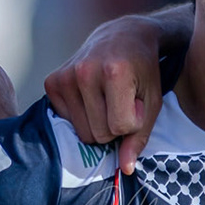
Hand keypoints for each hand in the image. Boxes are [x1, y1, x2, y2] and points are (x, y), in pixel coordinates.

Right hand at [44, 15, 166, 173]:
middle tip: (120, 102)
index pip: (120, 127)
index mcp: (114, 72)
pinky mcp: (52, 81)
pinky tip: (90, 96)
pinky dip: (81, 115)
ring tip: (107, 100)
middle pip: (98, 133)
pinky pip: (67, 121)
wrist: (124, 36)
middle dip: (113, 126)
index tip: (136, 102)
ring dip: (98, 124)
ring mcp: (65, 75)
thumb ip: (140, 136)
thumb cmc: (143, 71)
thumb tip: (125, 168)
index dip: (133, 121)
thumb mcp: (152, 101)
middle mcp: (84, 71)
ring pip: (82, 132)